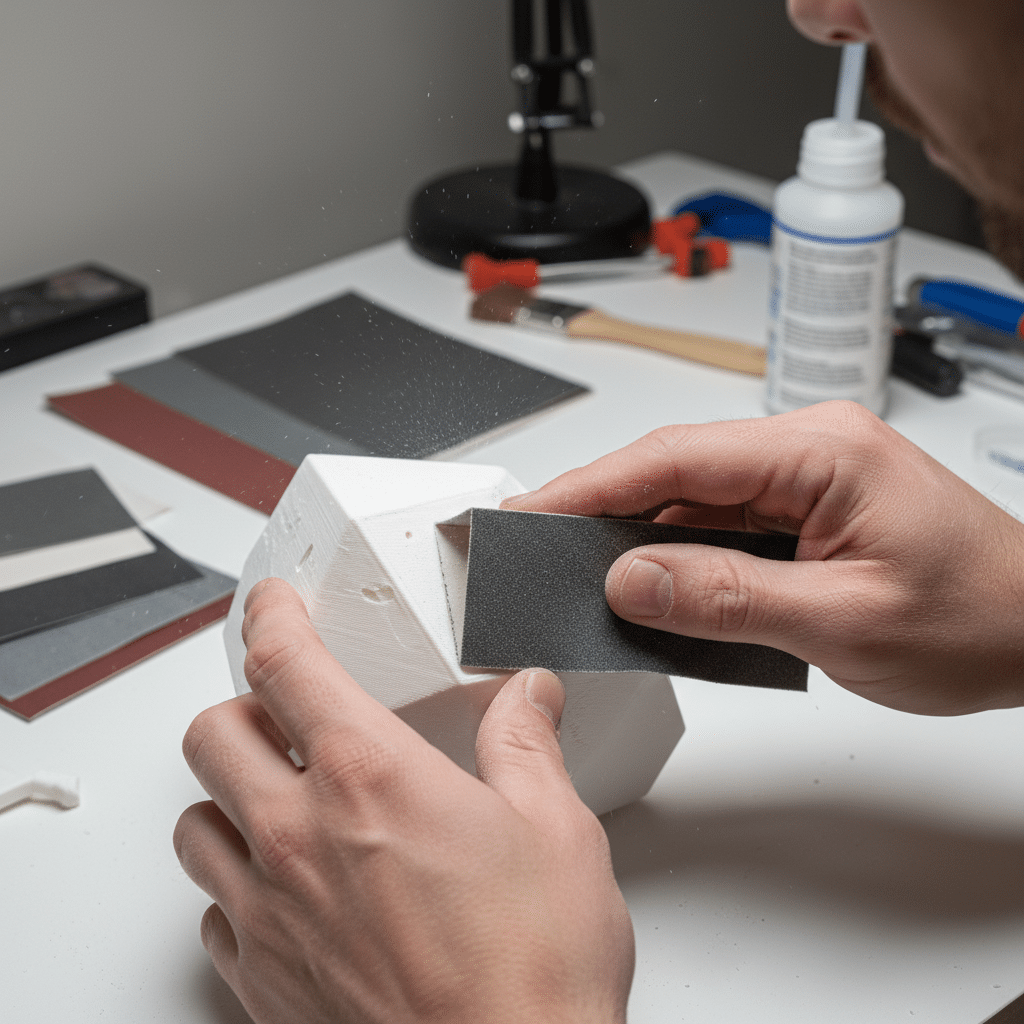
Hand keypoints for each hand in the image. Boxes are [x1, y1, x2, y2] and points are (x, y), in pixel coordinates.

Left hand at [174, 578, 633, 1023]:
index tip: (273, 603)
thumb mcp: (556, 830)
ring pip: (194, 822)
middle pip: (213, 733)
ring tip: (280, 800)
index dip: (271, 615)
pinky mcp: (263, 981)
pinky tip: (290, 890)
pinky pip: (213, 911)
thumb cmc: (534, 970)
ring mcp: (273, 913)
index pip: (286, 663)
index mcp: (371, 778)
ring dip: (228, 795)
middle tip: (286, 713)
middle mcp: (302, 838)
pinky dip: (237, 884)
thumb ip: (527, 745)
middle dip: (243, 706)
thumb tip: (528, 698)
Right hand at [503, 401, 1023, 714]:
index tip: (529, 513)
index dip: (590, 485)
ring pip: (691, 500)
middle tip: (534, 547)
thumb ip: (727, 598)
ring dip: (637, 538)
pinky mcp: (803, 511)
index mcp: (822, 451)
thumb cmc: (981, 618)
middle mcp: (808, 449)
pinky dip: (677, 556)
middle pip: (673, 471)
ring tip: (576, 576)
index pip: (676, 458)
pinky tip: (647, 586)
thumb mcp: (845, 622)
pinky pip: (720, 525)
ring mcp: (805, 479)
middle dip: (599, 510)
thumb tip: (630, 581)